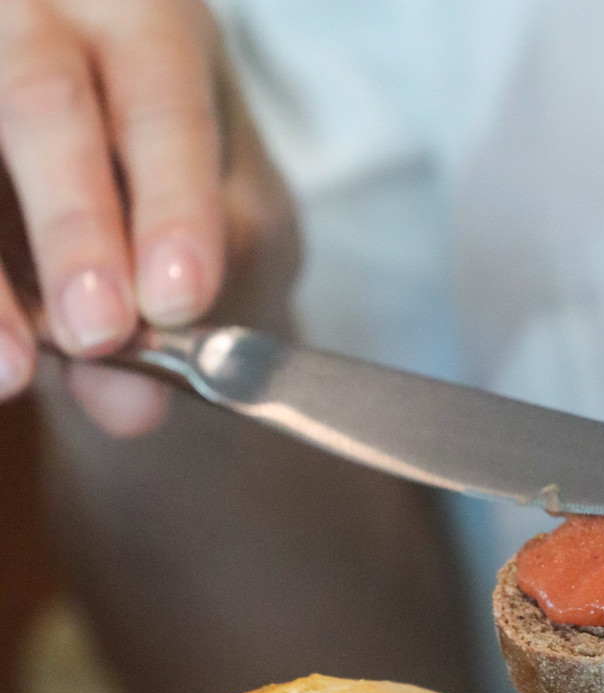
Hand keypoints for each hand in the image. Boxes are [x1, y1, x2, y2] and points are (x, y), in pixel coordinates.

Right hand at [0, 0, 294, 434]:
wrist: (123, 132)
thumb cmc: (185, 170)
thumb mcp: (236, 209)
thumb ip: (200, 285)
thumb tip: (131, 399)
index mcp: (148, 21)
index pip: (162, 101)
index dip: (172, 202)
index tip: (178, 298)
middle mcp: (44, 18)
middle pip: (43, 99)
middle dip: (72, 225)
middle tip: (98, 330)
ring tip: (13, 370)